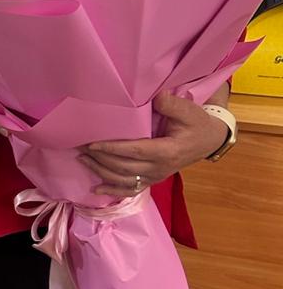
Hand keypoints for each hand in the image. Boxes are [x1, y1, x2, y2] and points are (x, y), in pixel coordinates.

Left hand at [79, 92, 227, 197]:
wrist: (209, 140)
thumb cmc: (197, 123)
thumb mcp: (188, 110)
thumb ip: (171, 104)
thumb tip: (156, 96)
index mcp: (167, 151)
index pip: (134, 151)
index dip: (112, 149)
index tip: (92, 144)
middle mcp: (160, 167)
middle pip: (124, 167)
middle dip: (100, 159)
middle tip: (79, 148)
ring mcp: (156, 176)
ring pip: (124, 180)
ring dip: (101, 172)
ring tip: (83, 160)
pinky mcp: (153, 179)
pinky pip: (132, 189)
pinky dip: (113, 191)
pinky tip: (96, 189)